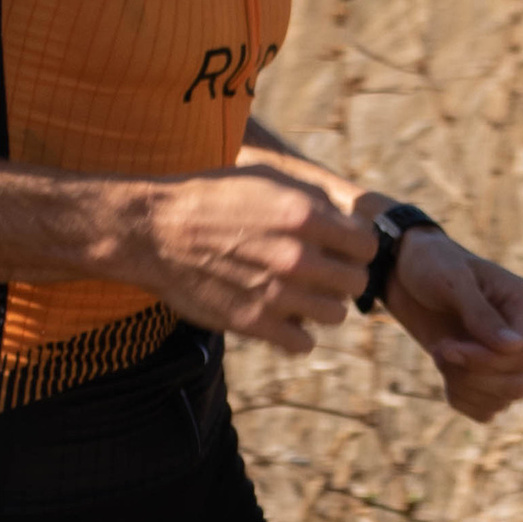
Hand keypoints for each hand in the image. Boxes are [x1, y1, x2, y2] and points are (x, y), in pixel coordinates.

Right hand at [137, 170, 376, 353]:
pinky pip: (302, 343)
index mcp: (304, 216)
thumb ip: (310, 197)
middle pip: (356, 282)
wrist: (155, 232)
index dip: (356, 246)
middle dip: (343, 276)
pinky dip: (298, 334)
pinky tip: (283, 318)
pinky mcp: (253, 323)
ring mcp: (276, 294)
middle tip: (323, 273)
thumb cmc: (209, 199)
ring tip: (302, 295)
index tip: (341, 248)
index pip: (367, 245)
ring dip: (323, 306)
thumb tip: (343, 219)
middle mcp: (296, 256)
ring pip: (335, 315)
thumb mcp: (264, 178)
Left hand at [386, 231, 522, 420]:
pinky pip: (486, 408)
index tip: (447, 346)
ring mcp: (503, 355)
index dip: (487, 361)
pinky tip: (444, 376)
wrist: (403, 271)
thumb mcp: (452, 281)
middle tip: (440, 351)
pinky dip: (463, 401)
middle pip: (520, 382)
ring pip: (504, 399)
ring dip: (466, 388)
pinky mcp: (483, 372)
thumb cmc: (429, 263)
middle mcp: (521, 331)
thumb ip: (481, 315)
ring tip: (439, 355)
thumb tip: (517, 347)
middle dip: (475, 376)